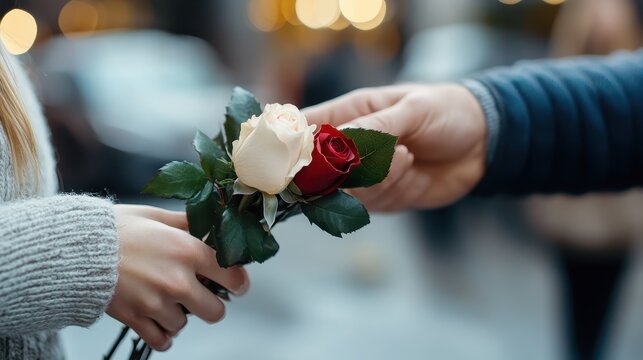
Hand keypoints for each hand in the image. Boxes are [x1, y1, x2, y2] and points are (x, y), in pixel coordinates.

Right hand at [107, 205, 248, 350]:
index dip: (238, 281)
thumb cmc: (114, 229)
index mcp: (187, 251)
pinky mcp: (137, 319)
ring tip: (166, 297)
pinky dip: (163, 333)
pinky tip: (158, 319)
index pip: (232, 275)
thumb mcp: (156, 216)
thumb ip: (188, 222)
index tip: (237, 283)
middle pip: (215, 311)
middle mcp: (177, 280)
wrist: (74, 249)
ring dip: (180, 314)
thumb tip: (211, 219)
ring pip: (185, 324)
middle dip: (210, 304)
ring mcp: (157, 303)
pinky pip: (163, 341)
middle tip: (201, 294)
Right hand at [304, 84, 486, 210]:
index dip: (294, 145)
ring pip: (346, 191)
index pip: (305, 129)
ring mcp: (364, 176)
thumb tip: (339, 141)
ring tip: (408, 155)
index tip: (301, 158)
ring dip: (379, 177)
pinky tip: (413, 168)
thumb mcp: (413, 110)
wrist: (485, 143)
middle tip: (377, 156)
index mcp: (349, 112)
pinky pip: (373, 203)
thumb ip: (376, 126)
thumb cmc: (448, 111)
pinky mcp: (383, 196)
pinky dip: (394, 187)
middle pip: (318, 169)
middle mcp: (349, 146)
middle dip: (343, 170)